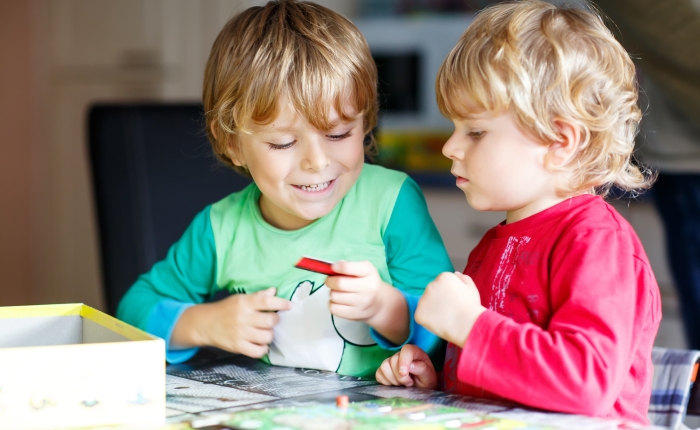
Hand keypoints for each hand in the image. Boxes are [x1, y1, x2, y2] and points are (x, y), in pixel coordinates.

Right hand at [172, 287, 290, 357]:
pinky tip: (261, 344)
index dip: (281, 303)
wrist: (205, 324)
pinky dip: (263, 349)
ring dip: (269, 334)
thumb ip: (258, 296)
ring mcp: (240, 334)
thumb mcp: (240, 299)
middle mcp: (243, 318)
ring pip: (267, 336)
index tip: (289, 306)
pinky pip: (258, 351)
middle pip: (270, 320)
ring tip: (265, 332)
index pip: (267, 301)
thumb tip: (274, 291)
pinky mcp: (238, 347)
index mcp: (244, 303)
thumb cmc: (226, 309)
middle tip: (271, 320)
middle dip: (275, 320)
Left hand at [326, 260, 408, 344]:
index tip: (334, 267)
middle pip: (339, 284)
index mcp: (368, 272)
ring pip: (335, 296)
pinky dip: (332, 304)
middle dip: (330, 281)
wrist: (379, 303)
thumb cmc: (366, 282)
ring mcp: (362, 303)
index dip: (338, 267)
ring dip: (332, 293)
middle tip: (330, 281)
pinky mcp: (354, 314)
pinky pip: (334, 308)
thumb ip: (348, 266)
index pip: (350, 268)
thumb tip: (332, 267)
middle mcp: (368, 287)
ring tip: (338, 292)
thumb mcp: (362, 269)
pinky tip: (338, 301)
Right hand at [375, 344, 437, 388]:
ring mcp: (391, 361)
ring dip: (393, 379)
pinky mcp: (384, 370)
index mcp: (414, 352)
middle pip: (393, 360)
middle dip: (400, 376)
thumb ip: (422, 369)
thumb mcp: (429, 377)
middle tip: (409, 383)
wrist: (420, 389)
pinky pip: (379, 374)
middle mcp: (401, 354)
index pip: (406, 350)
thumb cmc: (426, 381)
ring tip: (402, 384)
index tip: (405, 374)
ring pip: (384, 366)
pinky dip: (386, 382)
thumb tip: (411, 365)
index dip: (404, 361)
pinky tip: (395, 385)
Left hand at [415, 272, 485, 346]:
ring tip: (446, 317)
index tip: (455, 301)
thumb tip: (455, 273)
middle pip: (432, 292)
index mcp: (443, 277)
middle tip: (450, 310)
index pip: (441, 284)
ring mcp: (423, 299)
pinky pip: (422, 316)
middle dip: (439, 300)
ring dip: (433, 309)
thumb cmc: (471, 307)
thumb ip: (463, 278)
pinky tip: (439, 323)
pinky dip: (428, 320)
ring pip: (426, 304)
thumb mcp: (471, 288)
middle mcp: (430, 285)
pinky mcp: (419, 313)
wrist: (467, 324)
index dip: (449, 294)